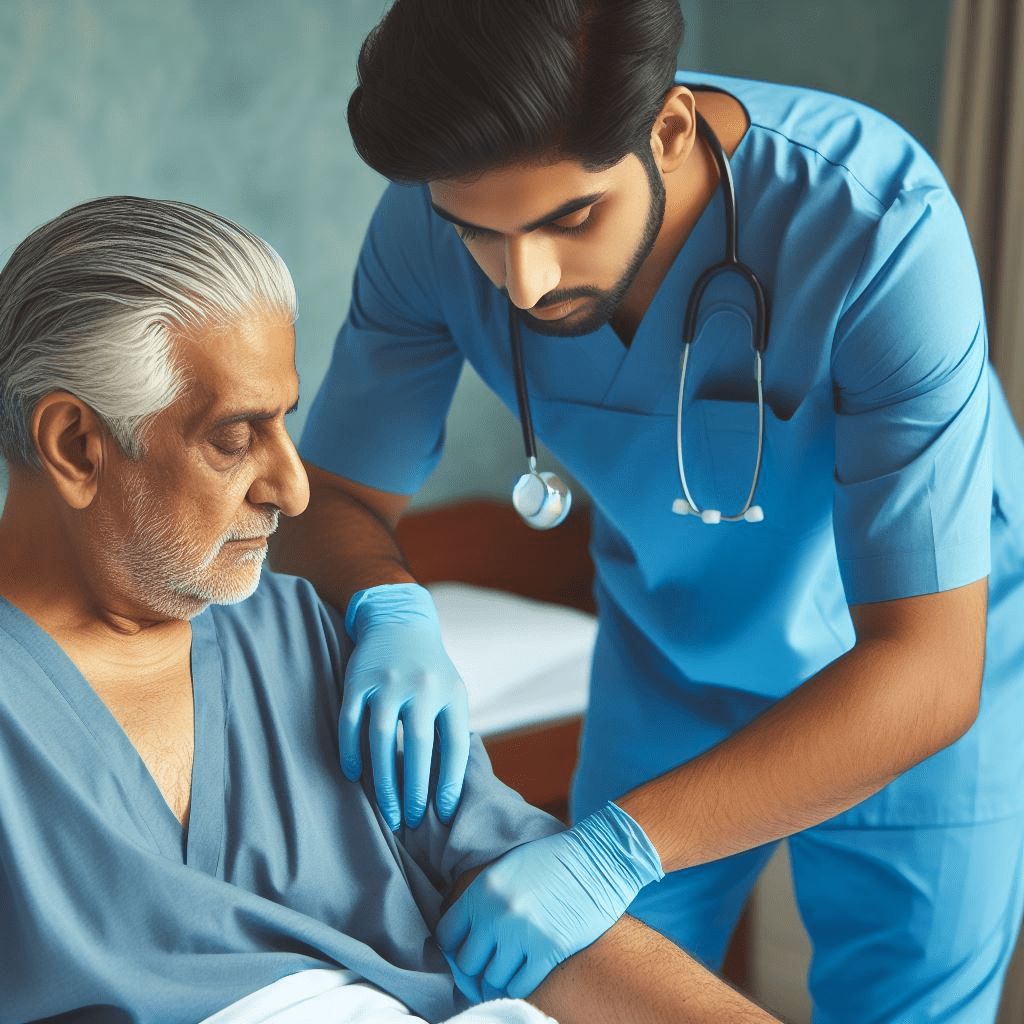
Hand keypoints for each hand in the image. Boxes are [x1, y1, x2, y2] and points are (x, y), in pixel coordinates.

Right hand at [342, 583, 469, 830]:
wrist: (400, 622)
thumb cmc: (431, 670)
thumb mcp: (452, 691)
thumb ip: (452, 729)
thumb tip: (451, 787)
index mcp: (450, 692)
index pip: (454, 745)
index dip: (451, 782)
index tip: (444, 813)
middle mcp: (421, 686)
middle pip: (417, 748)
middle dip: (414, 790)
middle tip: (409, 821)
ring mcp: (387, 683)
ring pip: (381, 741)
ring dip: (383, 782)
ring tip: (386, 812)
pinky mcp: (358, 680)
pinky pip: (351, 723)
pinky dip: (351, 752)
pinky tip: (354, 776)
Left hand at [436, 802, 663, 1000]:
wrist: (600, 858)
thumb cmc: (555, 859)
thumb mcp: (508, 866)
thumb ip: (483, 895)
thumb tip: (464, 927)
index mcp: (483, 888)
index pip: (447, 934)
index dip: (454, 945)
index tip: (466, 947)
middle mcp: (497, 914)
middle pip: (467, 962)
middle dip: (476, 965)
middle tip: (488, 963)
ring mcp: (522, 935)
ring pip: (492, 979)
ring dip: (497, 978)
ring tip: (507, 971)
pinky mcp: (549, 951)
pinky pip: (520, 986)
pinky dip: (519, 984)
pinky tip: (525, 974)